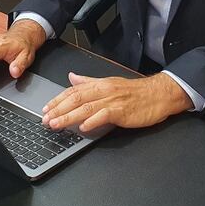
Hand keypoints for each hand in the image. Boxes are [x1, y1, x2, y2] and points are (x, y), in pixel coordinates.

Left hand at [41, 72, 191, 132]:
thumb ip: (89, 82)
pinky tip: (83, 127)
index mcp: (100, 84)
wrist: (159, 95)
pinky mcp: (122, 111)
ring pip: (86, 107)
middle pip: (76, 98)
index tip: (45, 108)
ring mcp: (113, 100)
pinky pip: (104, 115)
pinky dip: (92, 121)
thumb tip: (72, 78)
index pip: (73, 91)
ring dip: (69, 117)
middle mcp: (104, 90)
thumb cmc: (136, 92)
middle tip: (45, 119)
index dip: (57, 100)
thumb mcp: (110, 83)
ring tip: (56, 124)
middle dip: (58, 109)